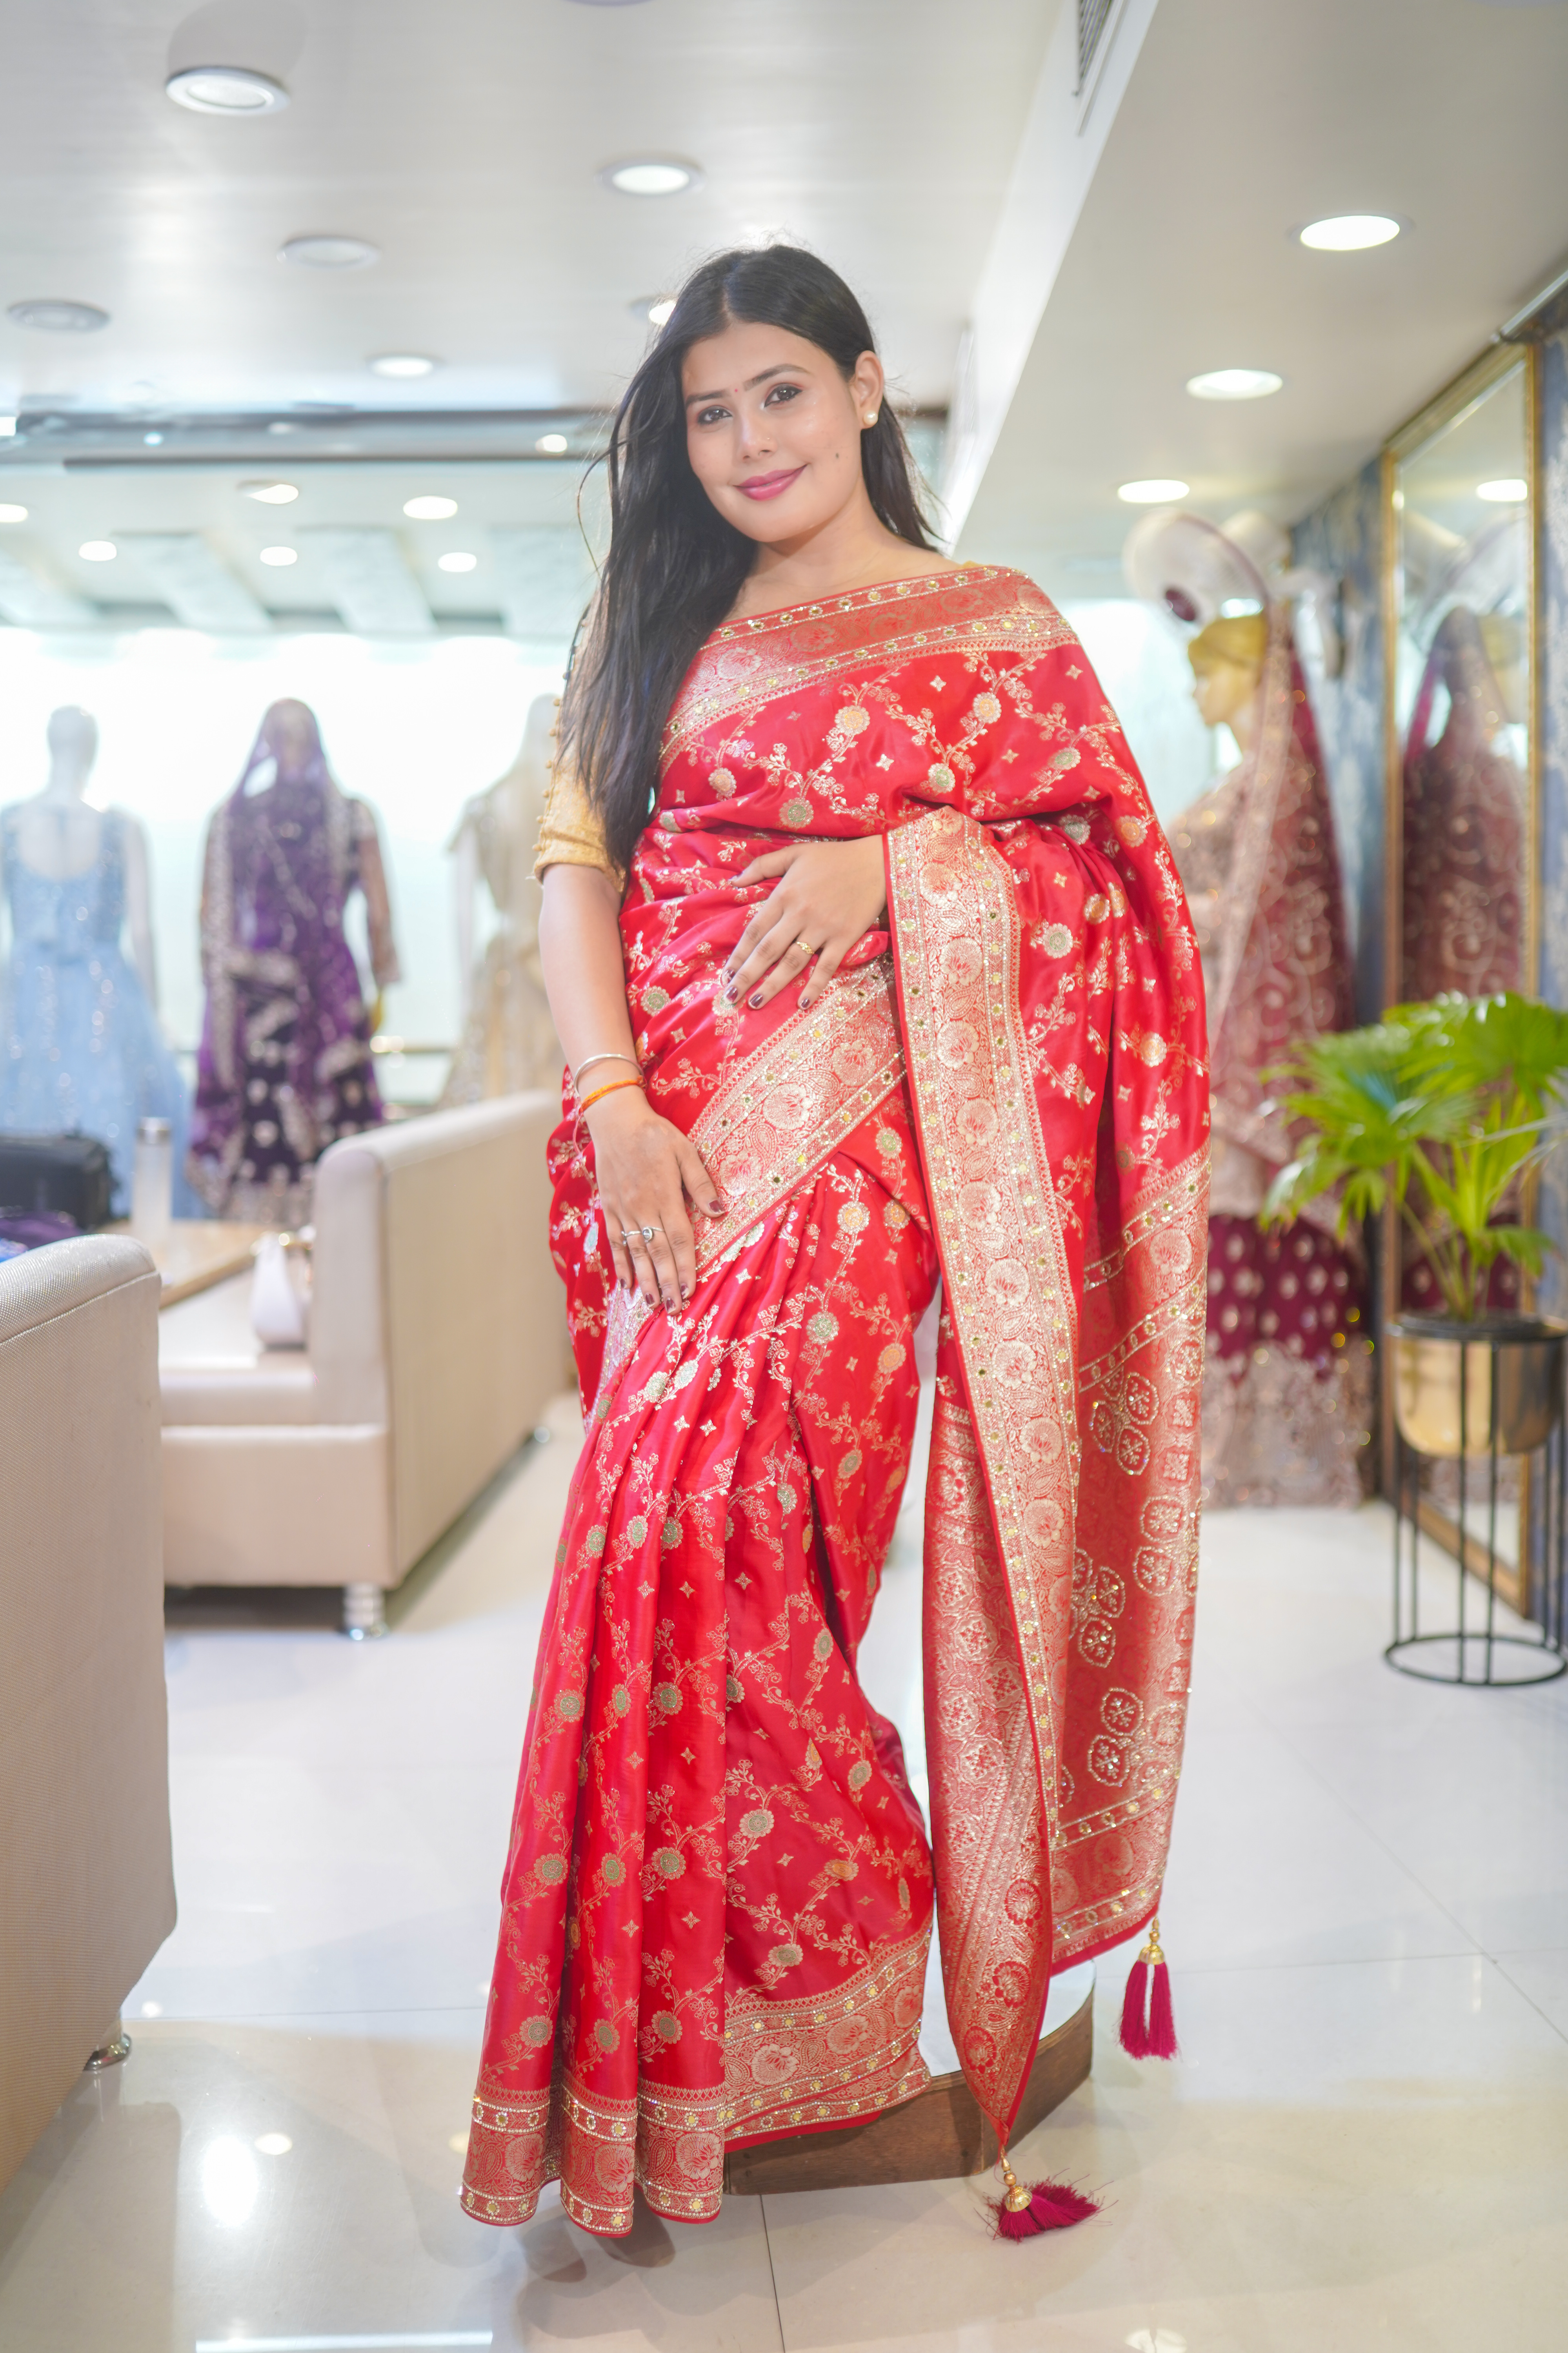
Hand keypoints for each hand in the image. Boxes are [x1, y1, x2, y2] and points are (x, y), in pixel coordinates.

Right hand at [585, 1086, 725, 1309]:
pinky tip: (625, 1283)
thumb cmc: (654, 1134)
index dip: (685, 1267)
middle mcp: (642, 1207)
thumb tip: (720, 1212)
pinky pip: (615, 1241)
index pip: (678, 1239)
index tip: (691, 1291)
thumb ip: (700, 1183)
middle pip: (657, 1252)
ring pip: (635, 1252)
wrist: (614, 1120)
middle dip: (667, 1283)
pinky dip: (620, 1264)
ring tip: (653, 1304)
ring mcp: (622, 1210)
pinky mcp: (609, 1208)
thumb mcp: (684, 1151)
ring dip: (645, 1280)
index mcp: (664, 1195)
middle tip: (674, 1310)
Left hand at [723, 836, 886, 1011]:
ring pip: (792, 962)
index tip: (725, 973)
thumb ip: (762, 866)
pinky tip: (802, 1004)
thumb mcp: (794, 853)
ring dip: (772, 986)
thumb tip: (733, 882)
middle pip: (767, 951)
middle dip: (746, 976)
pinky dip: (815, 985)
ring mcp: (822, 928)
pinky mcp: (844, 938)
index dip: (738, 954)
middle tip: (730, 997)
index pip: (755, 931)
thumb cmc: (833, 857)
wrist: (876, 862)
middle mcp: (799, 914)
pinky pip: (826, 966)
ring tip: (754, 1003)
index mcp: (785, 894)